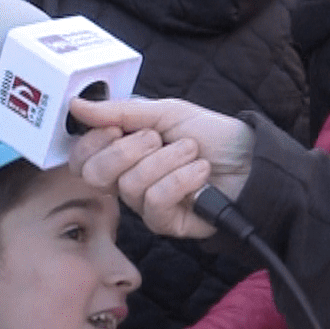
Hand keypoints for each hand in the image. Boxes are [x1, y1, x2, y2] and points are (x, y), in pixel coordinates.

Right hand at [67, 98, 255, 239]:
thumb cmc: (211, 135)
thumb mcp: (165, 112)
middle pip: (94, 176)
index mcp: (122, 153)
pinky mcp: (167, 223)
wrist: (252, 159)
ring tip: (192, 152)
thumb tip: (76, 105)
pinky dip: (181, 179)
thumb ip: (120, 111)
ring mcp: (146, 205)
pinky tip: (201, 172)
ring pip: (130, 185)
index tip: (117, 128)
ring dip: (168, 160)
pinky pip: (155, 202)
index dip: (93, 142)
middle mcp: (128, 181)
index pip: (80, 159)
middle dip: (127, 150)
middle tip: (158, 138)